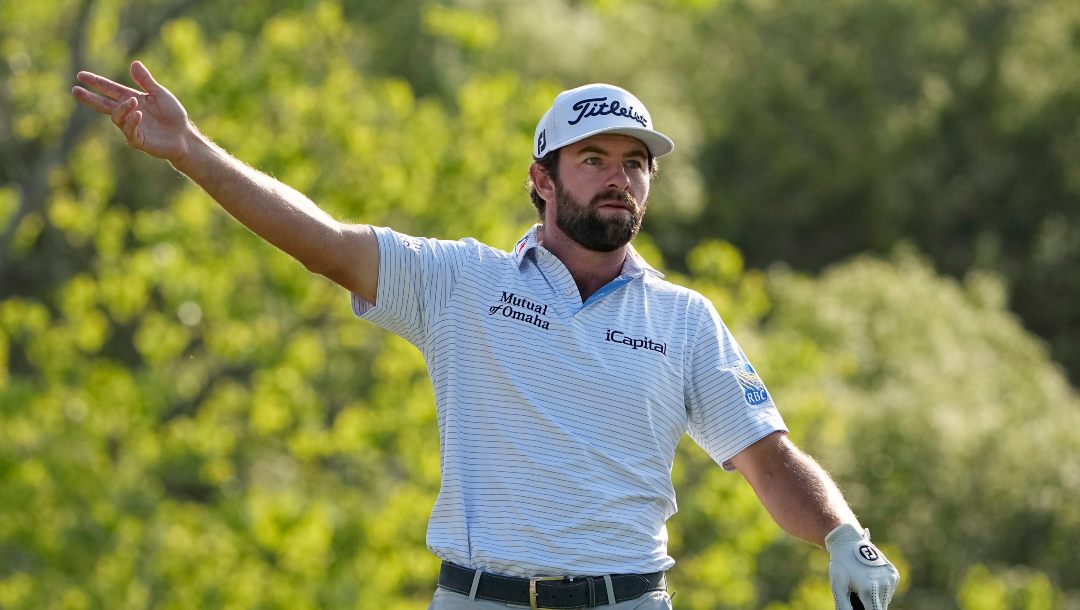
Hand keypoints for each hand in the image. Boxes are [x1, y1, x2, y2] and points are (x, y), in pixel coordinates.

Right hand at [72, 61, 191, 162]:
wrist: (184, 136)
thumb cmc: (173, 114)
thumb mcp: (160, 94)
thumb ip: (146, 81)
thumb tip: (134, 63)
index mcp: (131, 99)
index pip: (110, 89)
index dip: (96, 82)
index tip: (81, 76)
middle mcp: (128, 112)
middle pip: (103, 104)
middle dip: (90, 98)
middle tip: (75, 90)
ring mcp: (131, 127)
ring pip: (116, 117)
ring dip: (122, 108)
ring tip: (133, 102)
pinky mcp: (137, 139)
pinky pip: (128, 131)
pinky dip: (131, 122)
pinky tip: (138, 114)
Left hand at [826, 523, 899, 609]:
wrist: (849, 541)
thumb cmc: (841, 564)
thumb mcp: (837, 585)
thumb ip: (843, 606)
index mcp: (869, 588)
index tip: (861, 608)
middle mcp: (884, 584)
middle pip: (880, 609)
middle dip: (869, 606)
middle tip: (858, 595)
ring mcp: (891, 579)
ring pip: (884, 600)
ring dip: (875, 599)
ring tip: (861, 587)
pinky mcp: (894, 574)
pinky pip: (888, 591)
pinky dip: (880, 590)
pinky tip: (870, 581)